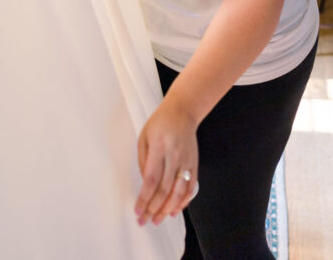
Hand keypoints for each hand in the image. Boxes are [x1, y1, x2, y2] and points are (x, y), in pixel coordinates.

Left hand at [135, 96, 198, 226]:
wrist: (183, 111)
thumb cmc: (160, 123)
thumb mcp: (144, 137)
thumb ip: (143, 161)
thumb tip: (146, 185)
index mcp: (160, 147)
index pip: (151, 179)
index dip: (145, 198)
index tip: (138, 211)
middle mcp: (175, 155)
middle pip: (165, 189)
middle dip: (154, 209)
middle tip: (145, 221)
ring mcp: (187, 161)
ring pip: (178, 192)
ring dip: (168, 209)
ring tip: (158, 219)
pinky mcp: (194, 164)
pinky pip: (190, 187)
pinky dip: (183, 202)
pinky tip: (174, 210)